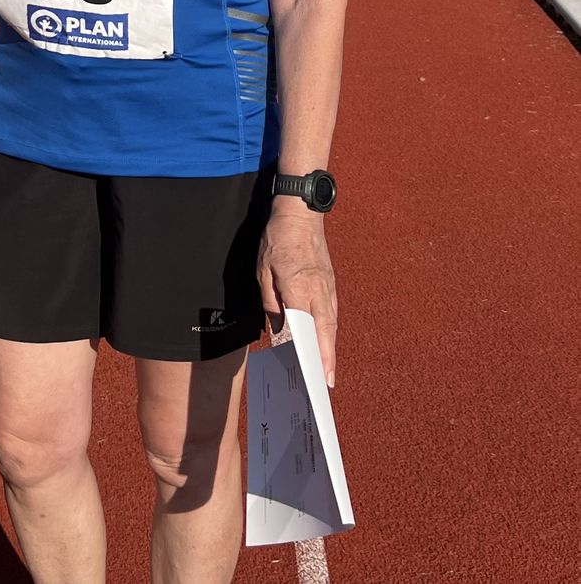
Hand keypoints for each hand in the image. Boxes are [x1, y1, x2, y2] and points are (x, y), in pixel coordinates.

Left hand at [257, 202, 337, 385]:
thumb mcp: (263, 270)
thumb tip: (277, 329)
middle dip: (327, 358)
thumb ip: (270, 302)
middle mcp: (318, 289)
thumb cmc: (278, 238)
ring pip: (331, 323)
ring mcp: (328, 285)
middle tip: (327, 383)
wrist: (301, 211)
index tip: (311, 372)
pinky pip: (331, 312)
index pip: (304, 326)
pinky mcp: (330, 282)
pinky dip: (330, 331)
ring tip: (327, 371)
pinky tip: (326, 342)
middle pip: (325, 330)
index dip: (308, 351)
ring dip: (330, 348)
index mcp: (298, 285)